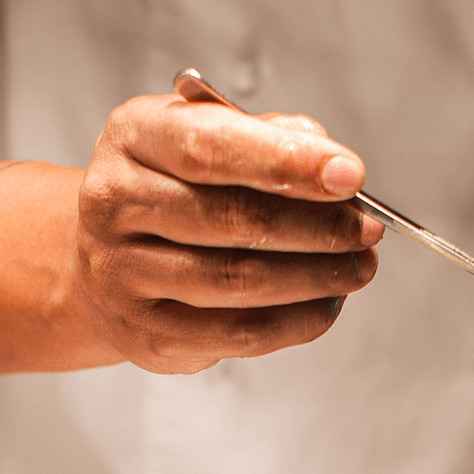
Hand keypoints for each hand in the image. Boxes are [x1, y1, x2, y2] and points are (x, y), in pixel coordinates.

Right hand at [74, 95, 382, 373]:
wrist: (106, 263)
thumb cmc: (170, 193)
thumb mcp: (205, 140)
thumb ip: (265, 138)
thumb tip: (328, 157)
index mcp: (133, 137)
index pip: (211, 147)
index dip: (287, 162)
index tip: (351, 175)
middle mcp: (115, 204)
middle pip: (231, 219)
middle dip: (316, 227)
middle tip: (367, 229)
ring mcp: (125, 276)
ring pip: (239, 281)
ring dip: (316, 277)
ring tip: (358, 267)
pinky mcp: (149, 336)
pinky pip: (240, 334)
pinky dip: (298, 321)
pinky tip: (328, 303)